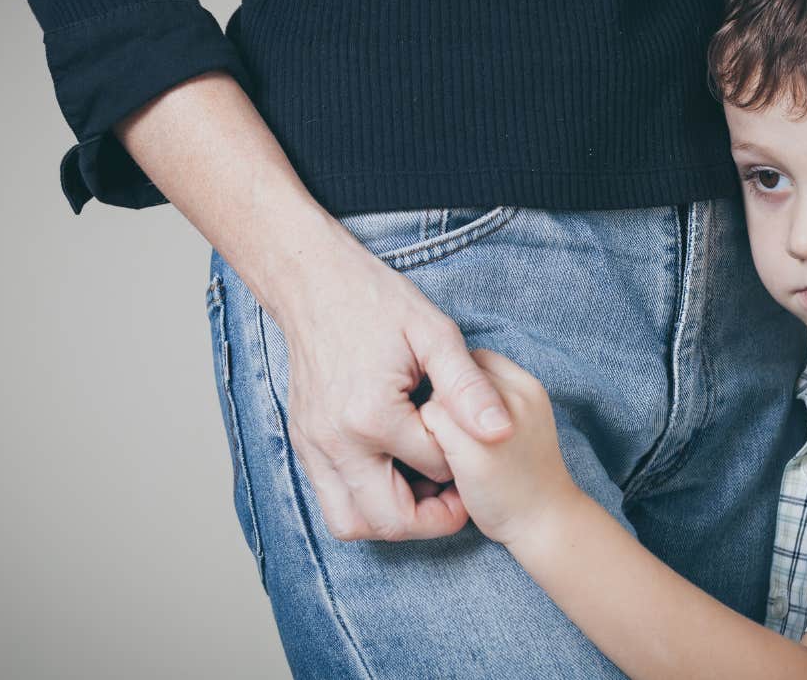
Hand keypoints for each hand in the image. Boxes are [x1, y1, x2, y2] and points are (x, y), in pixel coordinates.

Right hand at [271, 226, 517, 541]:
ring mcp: (314, 447)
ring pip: (352, 523)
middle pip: (391, 520)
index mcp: (373, 416)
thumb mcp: (435, 335)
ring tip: (423, 489)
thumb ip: (469, 388)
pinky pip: (332, 502)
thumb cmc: (377, 302)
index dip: (466, 462)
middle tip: (458, 494)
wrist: (313, 283)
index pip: (436, 468)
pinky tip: (394, 473)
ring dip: (393, 520)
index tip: (479, 446)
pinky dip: (366, 504)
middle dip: (433, 518)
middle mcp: (337, 442)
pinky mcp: (303, 445)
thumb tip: (502, 430)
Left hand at [418, 349, 583, 546]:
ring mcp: (492, 423)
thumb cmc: (528, 471)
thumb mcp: (524, 420)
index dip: (460, 381)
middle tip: (452, 428)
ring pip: (436, 394)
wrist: (546, 519)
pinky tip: (439, 457)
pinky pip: (428, 423)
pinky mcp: (470, 449)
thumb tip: (447, 379)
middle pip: (453, 371)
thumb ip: (495, 396)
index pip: (475, 359)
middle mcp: (513, 398)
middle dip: (444, 394)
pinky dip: (424, 437)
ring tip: (447, 444)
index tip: (461, 409)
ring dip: (432, 416)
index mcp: (528, 387)